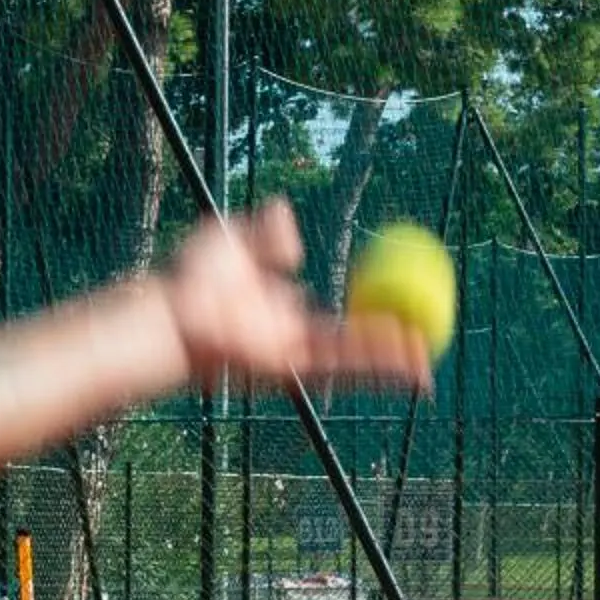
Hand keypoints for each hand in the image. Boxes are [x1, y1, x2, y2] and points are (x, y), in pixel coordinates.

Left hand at [158, 201, 431, 393]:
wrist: (171, 313)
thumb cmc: (190, 278)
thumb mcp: (233, 238)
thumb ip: (264, 232)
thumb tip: (290, 229)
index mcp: (285, 314)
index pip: (336, 320)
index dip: (366, 315)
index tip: (395, 306)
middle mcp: (294, 339)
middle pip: (355, 343)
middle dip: (390, 345)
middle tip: (426, 336)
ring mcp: (295, 356)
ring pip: (356, 360)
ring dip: (393, 361)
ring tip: (428, 365)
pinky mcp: (293, 371)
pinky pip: (344, 368)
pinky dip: (378, 365)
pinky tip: (404, 366)